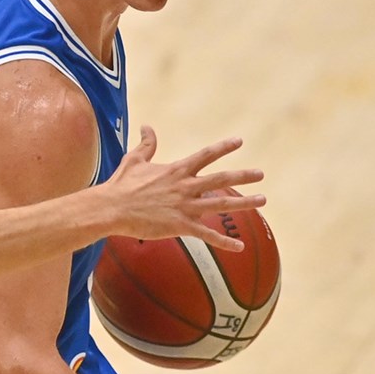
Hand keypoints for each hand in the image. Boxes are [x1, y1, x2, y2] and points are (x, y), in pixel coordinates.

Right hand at [104, 126, 265, 251]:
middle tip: (260, 174)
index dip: (224, 147)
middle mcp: (186, 186)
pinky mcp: (181, 226)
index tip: (239, 141)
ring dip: (244, 203)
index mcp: (177, 170)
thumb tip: (146, 126)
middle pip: (221, 179)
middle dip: (243, 176)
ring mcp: (185, 206)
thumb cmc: (121, 185)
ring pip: (221, 204)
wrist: (112, 208)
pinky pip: (207, 235)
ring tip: (262, 200)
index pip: (206, 155)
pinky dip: (225, 242)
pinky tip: (239, 247)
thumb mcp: (135, 160)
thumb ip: (146, 144)